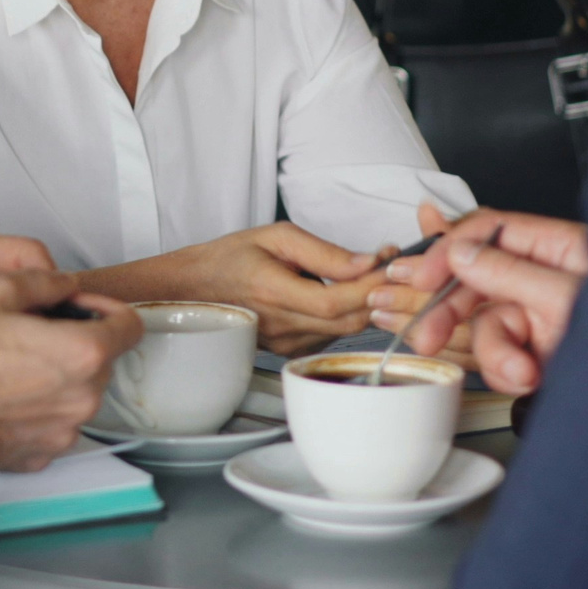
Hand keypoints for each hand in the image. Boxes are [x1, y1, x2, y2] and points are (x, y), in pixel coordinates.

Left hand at [0, 232, 58, 381]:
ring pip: (20, 334)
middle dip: (58, 314)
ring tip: (61, 362)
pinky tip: (28, 384)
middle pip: (32, 299)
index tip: (67, 297)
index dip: (51, 276)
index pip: (26, 258)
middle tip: (80, 334)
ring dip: (40, 345)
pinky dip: (13, 373)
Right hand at [0, 269, 140, 471]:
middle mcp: (82, 399)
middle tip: (32, 331)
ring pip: (77, 394)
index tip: (79, 305)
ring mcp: (62, 432)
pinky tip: (4, 394)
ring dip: (57, 376)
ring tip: (12, 364)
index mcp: (81, 354)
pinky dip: (38, 408)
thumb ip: (42, 281)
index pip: (130, 326)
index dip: (106, 307)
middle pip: (101, 361)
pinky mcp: (40, 454)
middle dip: (76, 341)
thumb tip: (64, 283)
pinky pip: (53, 423)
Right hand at [91, 222, 387, 354]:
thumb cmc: (231, 257)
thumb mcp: (275, 237)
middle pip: (350, 320)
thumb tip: (368, 262)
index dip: (372, 284)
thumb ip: (323, 252)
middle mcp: (282, 326)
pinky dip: (344, 315)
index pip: (338, 301)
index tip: (393, 260)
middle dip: (378, 293)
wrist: (192, 289)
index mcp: (274, 292)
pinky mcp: (290, 351)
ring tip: (369, 275)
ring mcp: (285, 344)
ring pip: (345, 330)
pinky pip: (331, 336)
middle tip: (394, 267)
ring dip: (364, 304)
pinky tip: (341, 294)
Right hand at [386, 204, 587, 394]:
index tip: (424, 276)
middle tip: (425, 335)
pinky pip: (503, 356)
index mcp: (560, 249)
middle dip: (451, 310)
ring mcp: (544, 316)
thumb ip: (511, 273)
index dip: (451, 249)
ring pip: (489, 325)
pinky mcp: (542, 351)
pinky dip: (509, 371)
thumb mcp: (568, 299)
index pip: (490, 231)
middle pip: (478, 279)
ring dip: (497, 353)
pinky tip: (531, 378)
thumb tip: (462, 254)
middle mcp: (548, 278)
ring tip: (522, 371)